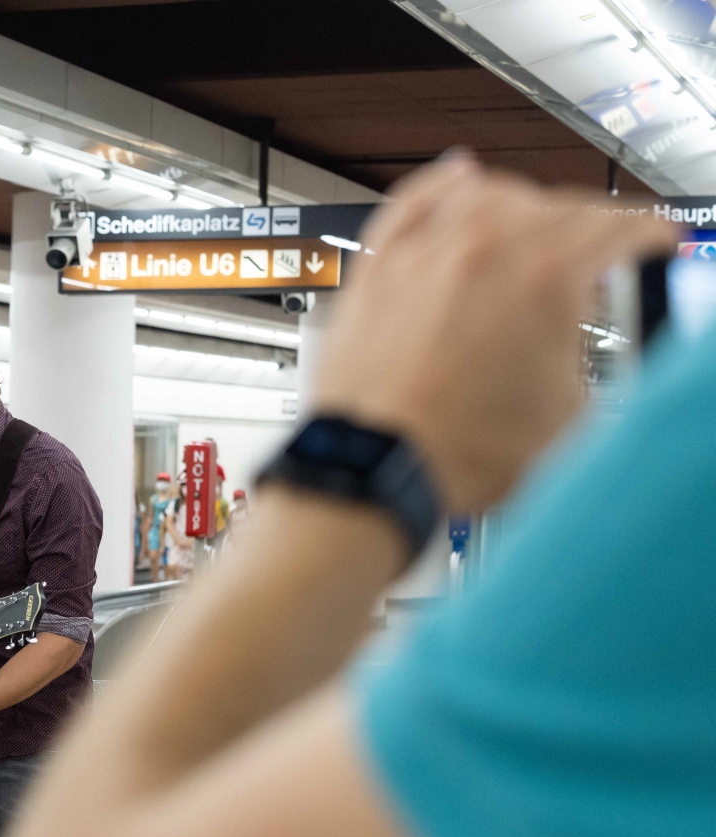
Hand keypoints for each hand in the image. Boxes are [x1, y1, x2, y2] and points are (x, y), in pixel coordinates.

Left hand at [311, 154, 676, 510]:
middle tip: (599, 254)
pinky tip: (461, 177)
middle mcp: (487, 247)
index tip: (651, 244)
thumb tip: (593, 341)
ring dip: (526, 206)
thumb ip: (592, 356)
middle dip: (591, 230)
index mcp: (547, 275)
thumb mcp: (571, 412)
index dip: (648, 236)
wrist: (374, 470)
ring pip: (492, 195)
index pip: (619, 226)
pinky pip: (416, 200)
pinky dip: (444, 184)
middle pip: (559, 208)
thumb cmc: (457, 452)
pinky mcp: (379, 267)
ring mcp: (427, 251)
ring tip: (537, 230)